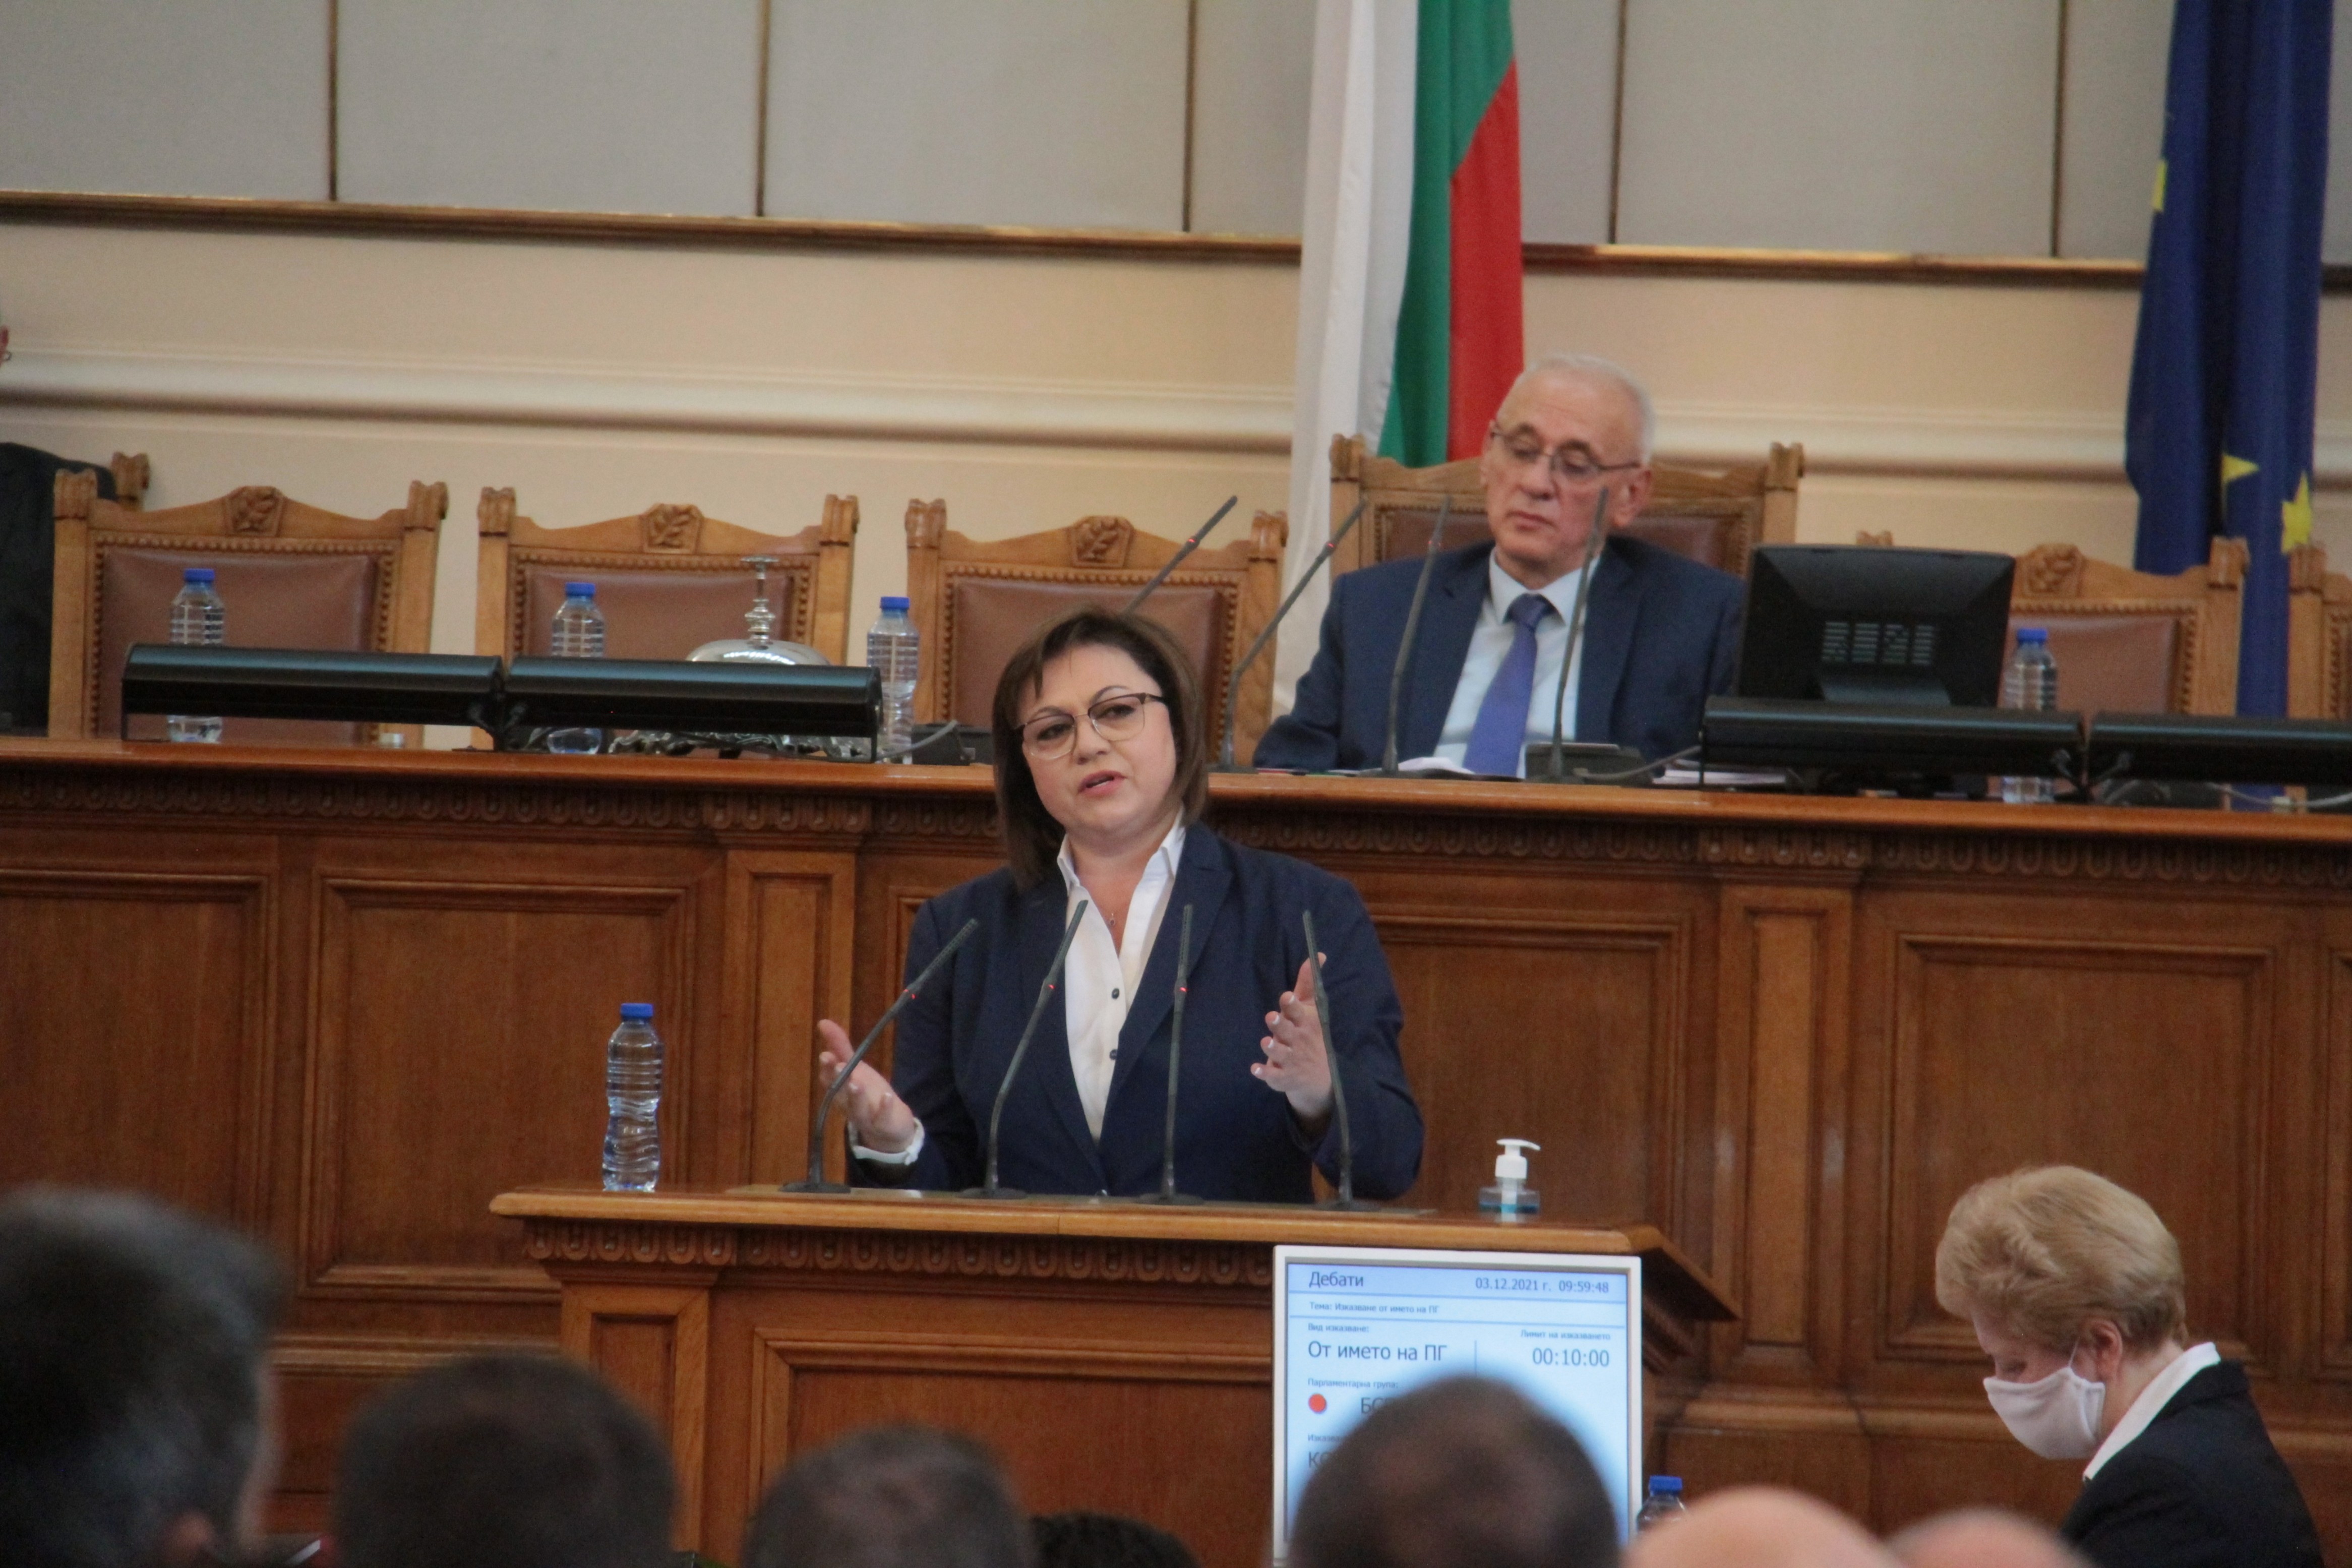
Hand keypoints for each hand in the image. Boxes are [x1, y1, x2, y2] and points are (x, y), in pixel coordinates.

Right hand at [815, 1019, 916, 1152]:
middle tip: (837, 1065)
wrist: (889, 1128)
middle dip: (838, 1080)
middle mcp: (849, 1105)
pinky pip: (882, 1119)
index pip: (829, 1080)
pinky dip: (883, 1109)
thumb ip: (841, 1047)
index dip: (827, 1069)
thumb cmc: (869, 1094)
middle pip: (840, 1094)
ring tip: (856, 1083)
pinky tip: (887, 1096)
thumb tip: (823, 1022)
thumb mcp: (856, 1069)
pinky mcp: (884, 1125)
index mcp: (840, 1091)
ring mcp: (865, 1117)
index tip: (826, 1055)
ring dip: (855, 1096)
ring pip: (857, 1108)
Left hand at [1254, 955, 1333, 1131]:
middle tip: (1272, 1017)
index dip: (1292, 1006)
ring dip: (1272, 1047)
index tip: (1286, 998)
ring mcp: (1291, 1059)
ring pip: (1280, 1053)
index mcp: (1305, 1022)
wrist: (1319, 1077)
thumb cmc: (1310, 1033)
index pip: (1298, 1012)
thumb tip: (1318, 955)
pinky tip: (1255, 1069)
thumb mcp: (1311, 1008)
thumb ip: (1308, 983)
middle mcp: (1298, 1040)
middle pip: (1287, 1031)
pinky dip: (1264, 1073)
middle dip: (1280, 1024)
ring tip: (1266, 1041)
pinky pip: (1273, 1076)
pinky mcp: (1283, 1077)